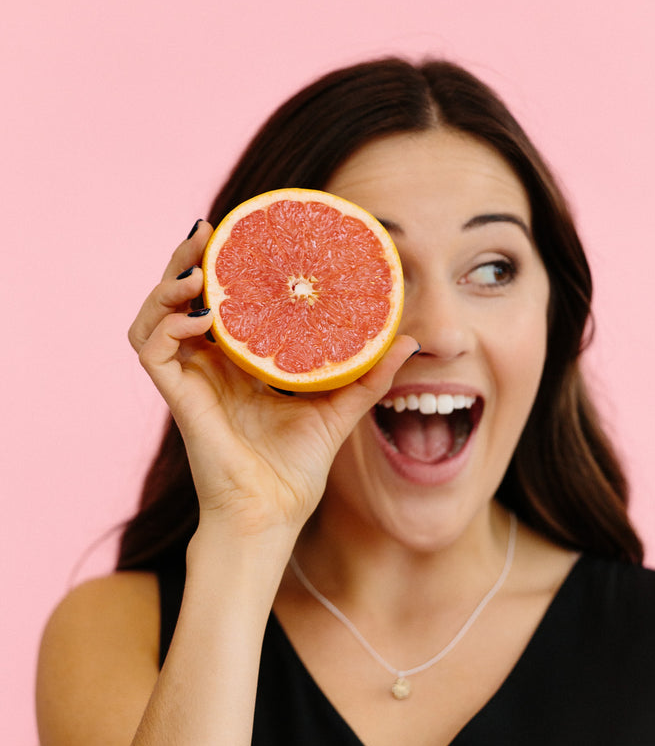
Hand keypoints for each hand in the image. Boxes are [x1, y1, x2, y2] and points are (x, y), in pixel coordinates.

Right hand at [129, 222, 417, 534]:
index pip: (218, 302)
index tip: (242, 233)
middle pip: (179, 299)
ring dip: (167, 284)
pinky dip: (167, 325)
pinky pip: (153, 350)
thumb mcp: (337, 409)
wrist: (272, 515)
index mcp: (236, 364)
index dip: (220, 267)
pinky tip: (200, 317)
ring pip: (153, 316)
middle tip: (209, 229)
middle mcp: (206, 366)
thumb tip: (410, 341)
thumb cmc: (295, 470)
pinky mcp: (178, 398)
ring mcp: (188, 380)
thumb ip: (368, 375)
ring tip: (195, 264)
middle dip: (186, 260)